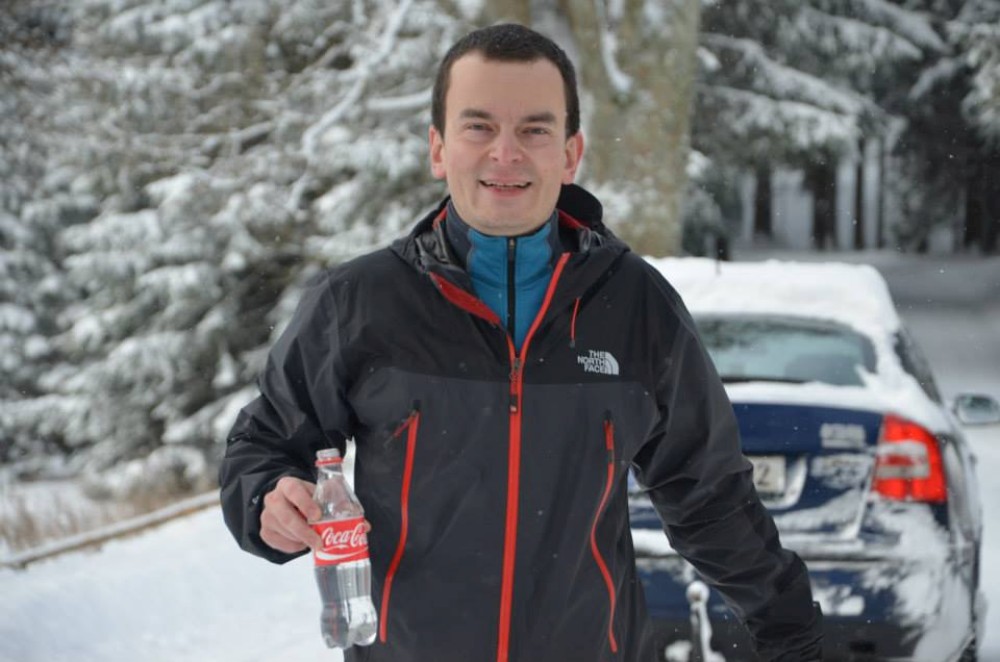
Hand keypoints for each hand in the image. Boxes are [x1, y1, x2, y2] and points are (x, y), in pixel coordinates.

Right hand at [259, 476, 373, 554]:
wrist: (285, 503)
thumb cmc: (307, 499)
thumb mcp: (321, 496)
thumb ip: (340, 506)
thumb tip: (364, 525)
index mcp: (288, 484)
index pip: (294, 490)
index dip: (305, 503)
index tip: (318, 516)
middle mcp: (274, 498)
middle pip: (285, 516)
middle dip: (304, 531)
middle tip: (320, 543)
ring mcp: (267, 516)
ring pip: (282, 532)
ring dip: (301, 540)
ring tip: (316, 543)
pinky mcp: (265, 531)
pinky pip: (278, 543)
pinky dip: (293, 547)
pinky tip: (303, 544)